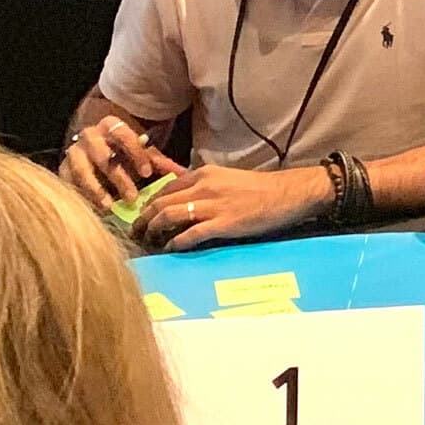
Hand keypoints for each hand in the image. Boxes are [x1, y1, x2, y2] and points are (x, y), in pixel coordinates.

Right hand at [61, 115, 180, 216]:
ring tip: (109, 208)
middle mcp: (89, 135)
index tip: (148, 173)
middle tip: (132, 197)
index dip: (135, 154)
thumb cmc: (124, 154)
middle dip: (117, 177)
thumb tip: (183, 174)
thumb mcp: (141, 154)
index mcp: (111, 126)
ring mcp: (73, 152)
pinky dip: (81, 197)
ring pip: (81, 170)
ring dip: (96, 190)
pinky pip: (68, 183)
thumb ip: (159, 163)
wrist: (95, 149)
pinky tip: (94, 210)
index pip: (123, 135)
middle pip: (102, 155)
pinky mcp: (62, 169)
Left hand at [140, 165, 331, 250]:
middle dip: (143, 220)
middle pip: (160, 202)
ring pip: (168, 216)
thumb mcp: (227, 179)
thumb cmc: (260, 189)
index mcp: (203, 174)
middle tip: (136, 233)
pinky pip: (189, 235)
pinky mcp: (222, 224)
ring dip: (153, 231)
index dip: (149, 204)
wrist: (288, 194)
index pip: (164, 188)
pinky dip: (175, 243)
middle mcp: (203, 186)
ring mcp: (212, 205)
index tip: (142, 216)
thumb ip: (204, 186)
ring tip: (148, 243)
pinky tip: (170, 250)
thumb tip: (184, 200)